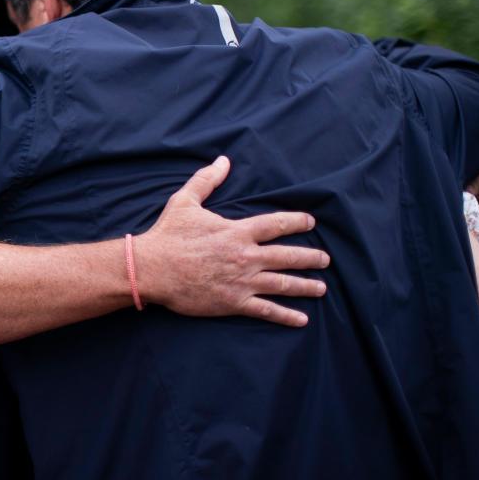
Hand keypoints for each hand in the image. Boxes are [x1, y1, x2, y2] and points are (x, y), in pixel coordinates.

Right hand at [134, 156, 327, 326]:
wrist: (153, 268)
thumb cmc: (168, 235)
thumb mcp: (185, 201)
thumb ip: (206, 180)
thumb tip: (223, 160)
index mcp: (237, 231)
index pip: (276, 224)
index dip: (296, 221)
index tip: (310, 222)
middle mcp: (246, 256)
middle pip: (288, 256)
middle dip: (310, 257)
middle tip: (325, 259)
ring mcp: (243, 281)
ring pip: (283, 284)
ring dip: (305, 286)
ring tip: (321, 288)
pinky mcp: (234, 302)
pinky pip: (266, 310)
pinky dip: (286, 316)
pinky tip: (301, 319)